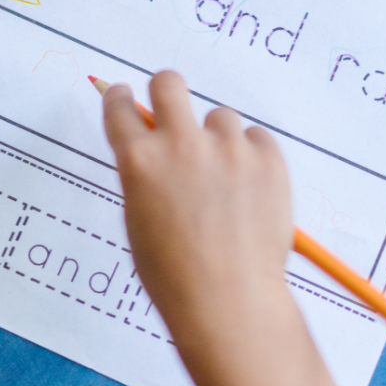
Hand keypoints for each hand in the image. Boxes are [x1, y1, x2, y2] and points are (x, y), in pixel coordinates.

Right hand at [104, 72, 364, 385]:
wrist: (229, 303)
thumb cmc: (176, 274)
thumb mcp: (138, 220)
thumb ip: (143, 175)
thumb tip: (151, 148)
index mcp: (139, 161)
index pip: (119, 106)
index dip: (120, 98)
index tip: (124, 95)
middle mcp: (180, 145)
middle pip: (168, 83)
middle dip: (166, 90)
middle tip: (171, 108)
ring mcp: (226, 149)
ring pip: (220, 118)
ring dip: (217, 140)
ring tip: (223, 184)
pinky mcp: (266, 158)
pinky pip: (256, 139)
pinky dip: (252, 157)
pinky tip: (248, 192)